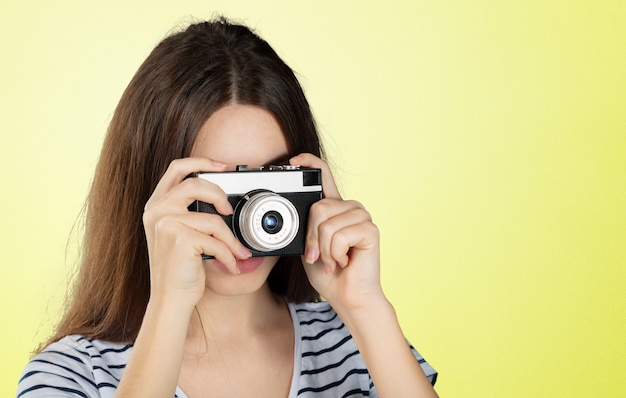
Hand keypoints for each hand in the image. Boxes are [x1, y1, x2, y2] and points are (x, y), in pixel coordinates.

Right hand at [142, 157, 250, 306]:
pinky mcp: (180, 240)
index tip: (222, 165)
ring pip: (213, 219)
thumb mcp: (179, 234)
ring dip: (232, 239)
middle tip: (229, 211)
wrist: (170, 300)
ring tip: (238, 252)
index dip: (201, 161)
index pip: (177, 168)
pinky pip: (217, 241)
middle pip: (195, 183)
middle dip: (220, 195)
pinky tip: (231, 265)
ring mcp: (166, 224)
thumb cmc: (179, 269)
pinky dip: (229, 256)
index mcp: (156, 205)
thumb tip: (223, 199)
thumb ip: (190, 213)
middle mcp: (157, 211)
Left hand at [290, 153, 383, 311]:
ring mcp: (361, 217)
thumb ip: (305, 227)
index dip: (309, 163)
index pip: (324, 176)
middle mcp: (349, 208)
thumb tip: (292, 215)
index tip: (293, 160)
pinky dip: (336, 253)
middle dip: (313, 238)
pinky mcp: (370, 229)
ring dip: (325, 249)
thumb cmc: (329, 273)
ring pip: (327, 222)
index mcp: (334, 208)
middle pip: (319, 206)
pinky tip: (346, 260)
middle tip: (319, 257)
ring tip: (334, 260)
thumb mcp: (309, 246)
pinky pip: (340, 235)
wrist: (347, 296)